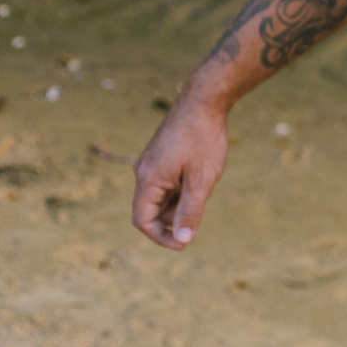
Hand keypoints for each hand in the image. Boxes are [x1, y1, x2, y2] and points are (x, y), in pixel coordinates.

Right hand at [131, 93, 231, 249]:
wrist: (203, 101)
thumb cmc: (203, 139)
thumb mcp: (201, 180)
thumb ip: (190, 212)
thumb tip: (182, 241)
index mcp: (147, 180)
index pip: (142, 221)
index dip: (160, 237)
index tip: (184, 244)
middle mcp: (142, 172)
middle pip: (152, 210)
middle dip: (174, 217)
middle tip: (201, 207)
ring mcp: (151, 163)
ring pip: (161, 196)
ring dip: (180, 201)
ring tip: (203, 183)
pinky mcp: (160, 156)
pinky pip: (166, 182)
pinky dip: (181, 187)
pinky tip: (201, 174)